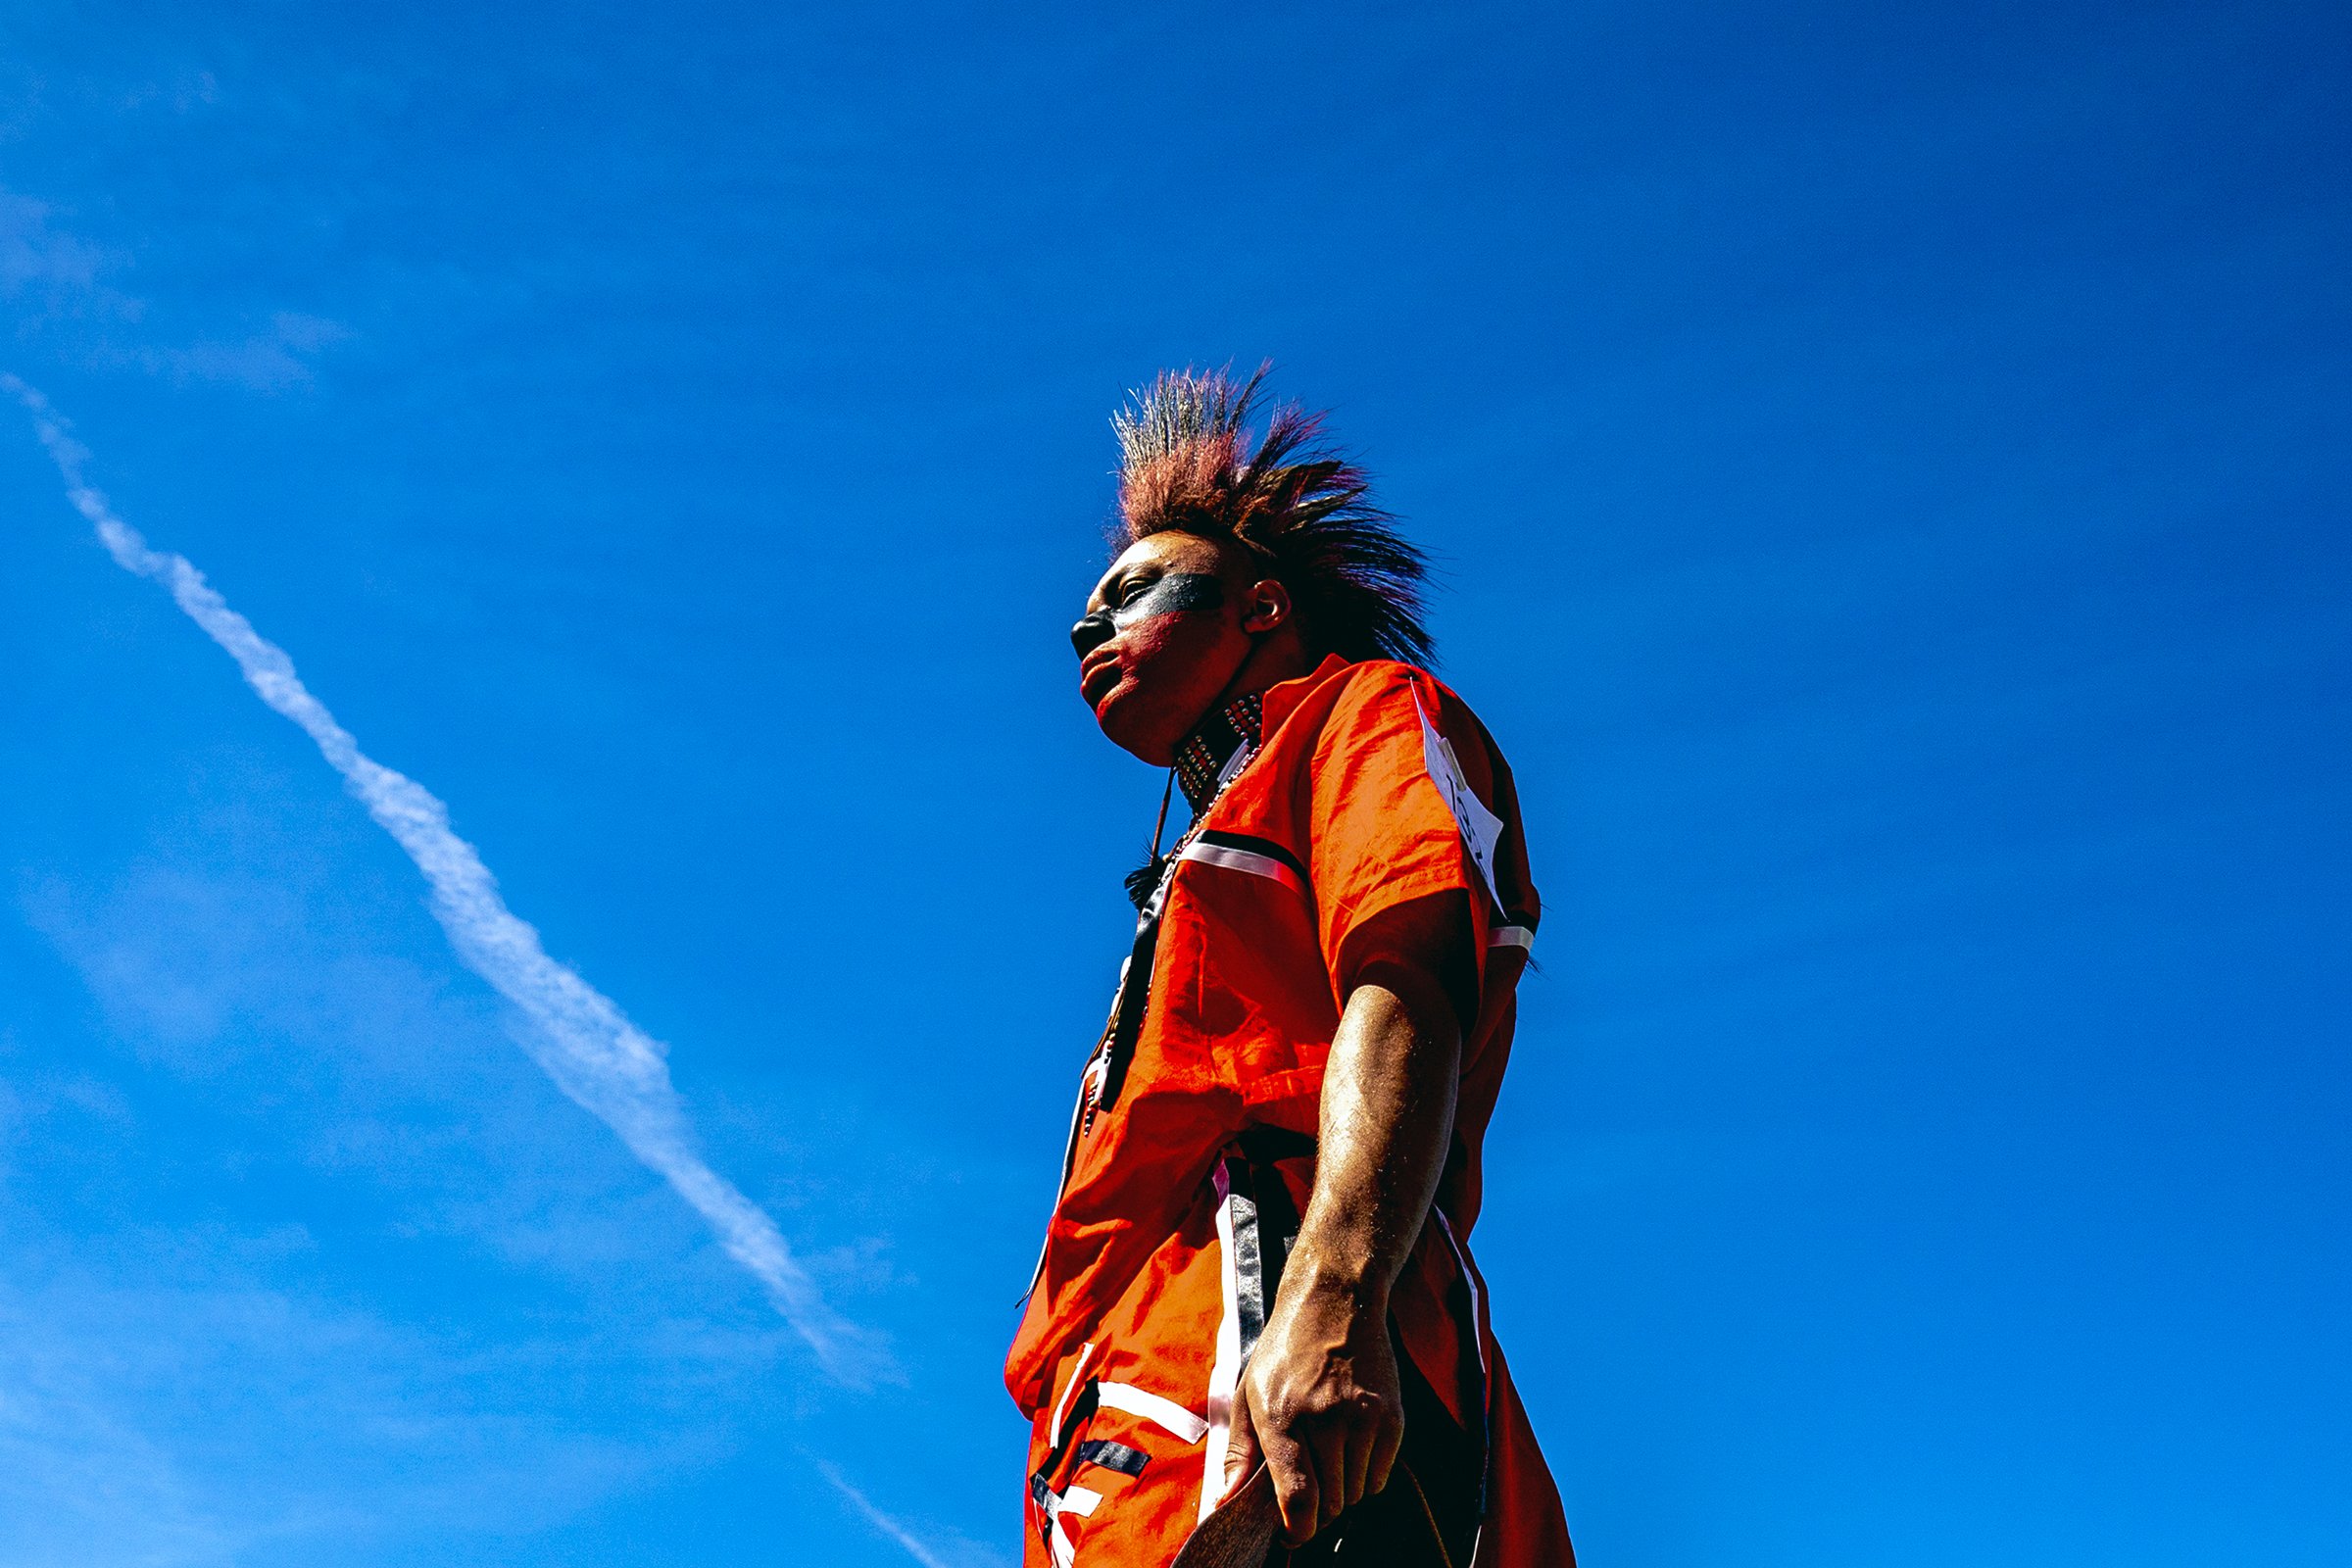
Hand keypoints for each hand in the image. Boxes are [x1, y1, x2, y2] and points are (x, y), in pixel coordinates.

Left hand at [1219, 1277, 1404, 1545]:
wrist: (1334, 1302)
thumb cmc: (1284, 1351)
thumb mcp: (1248, 1393)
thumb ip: (1238, 1452)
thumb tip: (1224, 1502)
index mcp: (1283, 1417)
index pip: (1300, 1498)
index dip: (1297, 1529)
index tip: (1291, 1534)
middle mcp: (1327, 1419)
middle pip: (1332, 1504)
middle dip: (1318, 1511)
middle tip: (1307, 1492)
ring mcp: (1364, 1418)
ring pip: (1358, 1493)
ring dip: (1342, 1491)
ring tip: (1327, 1460)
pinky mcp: (1393, 1416)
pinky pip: (1381, 1475)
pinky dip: (1365, 1475)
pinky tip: (1350, 1448)